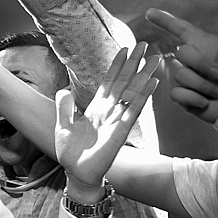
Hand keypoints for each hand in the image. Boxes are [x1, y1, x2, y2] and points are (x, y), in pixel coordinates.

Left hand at [56, 42, 160, 197]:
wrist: (76, 173)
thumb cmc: (71, 153)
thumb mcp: (63, 125)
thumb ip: (64, 107)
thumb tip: (64, 90)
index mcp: (96, 109)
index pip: (108, 82)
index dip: (116, 66)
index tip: (125, 49)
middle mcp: (109, 112)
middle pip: (123, 83)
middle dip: (133, 64)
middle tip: (144, 45)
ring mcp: (116, 120)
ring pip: (132, 93)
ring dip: (143, 75)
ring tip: (154, 58)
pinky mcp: (120, 131)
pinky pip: (133, 111)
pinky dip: (142, 96)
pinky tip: (152, 83)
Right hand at [145, 8, 217, 122]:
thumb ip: (211, 44)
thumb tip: (187, 44)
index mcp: (206, 47)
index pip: (182, 30)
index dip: (165, 21)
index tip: (150, 13)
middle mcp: (194, 62)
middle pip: (182, 52)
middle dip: (202, 63)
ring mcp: (188, 80)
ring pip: (181, 75)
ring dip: (204, 85)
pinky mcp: (184, 98)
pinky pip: (177, 93)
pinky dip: (193, 98)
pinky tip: (205, 102)